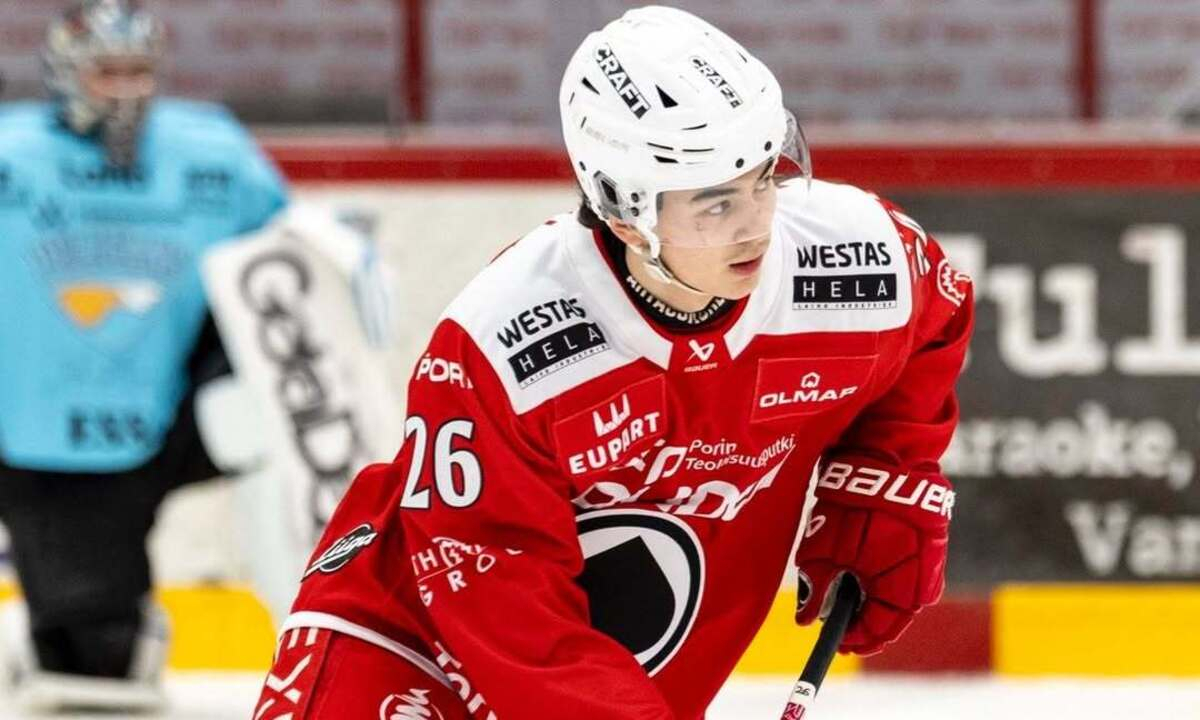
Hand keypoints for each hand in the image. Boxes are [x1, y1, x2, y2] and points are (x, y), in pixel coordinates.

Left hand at [793, 458, 952, 654]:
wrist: (888, 458)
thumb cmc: (855, 504)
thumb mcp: (824, 549)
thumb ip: (816, 588)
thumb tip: (805, 620)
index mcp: (901, 593)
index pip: (877, 633)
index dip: (851, 639)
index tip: (832, 641)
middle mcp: (921, 586)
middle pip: (888, 617)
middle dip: (860, 618)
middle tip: (833, 615)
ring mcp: (928, 566)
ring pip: (895, 595)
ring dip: (869, 596)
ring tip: (843, 588)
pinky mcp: (927, 548)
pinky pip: (903, 573)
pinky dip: (881, 576)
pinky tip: (861, 568)